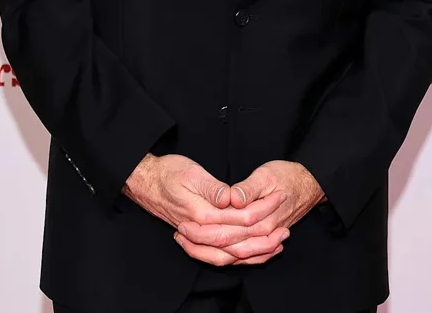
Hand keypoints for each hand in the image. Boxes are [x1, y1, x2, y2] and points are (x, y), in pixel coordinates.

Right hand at [122, 153, 289, 264]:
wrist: (146, 182)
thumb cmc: (168, 173)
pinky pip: (220, 257)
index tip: (280, 199)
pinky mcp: (197, 239)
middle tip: (286, 231)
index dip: (262, 211)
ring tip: (276, 246)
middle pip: (238, 244)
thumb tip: (231, 198)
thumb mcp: (191, 172)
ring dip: (255, 254)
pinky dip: (239, 258)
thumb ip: (213, 188)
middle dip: (265, 240)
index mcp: (201, 213)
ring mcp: (197, 237)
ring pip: (230, 256)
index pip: (239, 220)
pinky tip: (252, 254)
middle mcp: (200, 230)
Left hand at [174, 160, 325, 265]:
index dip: (203, 229)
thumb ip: (248, 188)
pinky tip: (214, 251)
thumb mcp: (267, 174)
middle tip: (180, 234)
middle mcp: (263, 233)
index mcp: (260, 217)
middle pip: (228, 248)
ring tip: (189, 244)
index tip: (184, 222)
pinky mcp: (265, 240)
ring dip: (211, 253)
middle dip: (201, 244)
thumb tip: (232, 198)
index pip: (227, 230)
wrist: (309, 184)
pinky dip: (228, 258)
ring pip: (235, 257)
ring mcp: (265, 239)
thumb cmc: (287, 176)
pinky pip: (246, 258)